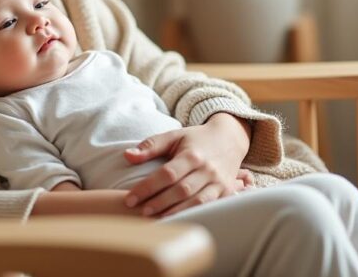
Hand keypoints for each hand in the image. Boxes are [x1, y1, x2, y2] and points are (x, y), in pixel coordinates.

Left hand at [124, 113, 251, 217]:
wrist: (230, 138)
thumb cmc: (196, 139)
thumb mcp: (174, 136)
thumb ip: (151, 146)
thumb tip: (127, 155)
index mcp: (192, 155)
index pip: (166, 174)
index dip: (147, 187)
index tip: (130, 198)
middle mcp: (207, 169)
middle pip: (181, 190)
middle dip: (159, 203)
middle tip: (141, 211)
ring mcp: (218, 182)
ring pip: (196, 202)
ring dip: (175, 212)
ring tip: (156, 218)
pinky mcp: (226, 191)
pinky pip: (209, 207)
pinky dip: (193, 214)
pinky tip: (177, 220)